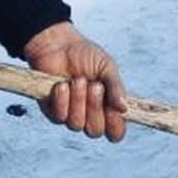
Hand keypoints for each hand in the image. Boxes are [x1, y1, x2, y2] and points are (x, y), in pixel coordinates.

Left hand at [22, 22, 126, 142]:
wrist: (57, 45)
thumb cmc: (85, 55)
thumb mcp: (106, 67)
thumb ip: (116, 87)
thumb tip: (124, 109)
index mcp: (107, 108)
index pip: (115, 131)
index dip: (116, 126)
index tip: (115, 110)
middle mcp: (89, 116)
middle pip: (95, 131)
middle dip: (95, 107)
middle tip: (94, 85)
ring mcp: (71, 115)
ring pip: (76, 125)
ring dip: (78, 100)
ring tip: (78, 80)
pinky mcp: (53, 112)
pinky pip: (60, 117)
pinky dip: (62, 100)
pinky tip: (62, 85)